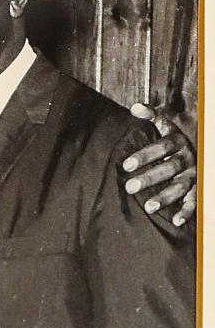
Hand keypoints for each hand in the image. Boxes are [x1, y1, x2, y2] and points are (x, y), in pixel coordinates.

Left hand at [122, 104, 194, 226]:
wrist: (201, 149)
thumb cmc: (175, 140)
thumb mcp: (168, 126)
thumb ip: (152, 116)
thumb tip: (134, 106)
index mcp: (178, 142)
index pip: (162, 147)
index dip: (145, 155)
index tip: (126, 164)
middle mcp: (188, 158)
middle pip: (169, 168)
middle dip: (150, 178)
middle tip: (130, 187)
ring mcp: (194, 174)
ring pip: (181, 186)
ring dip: (166, 197)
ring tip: (149, 207)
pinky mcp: (198, 188)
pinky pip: (194, 201)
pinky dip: (187, 211)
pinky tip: (175, 221)